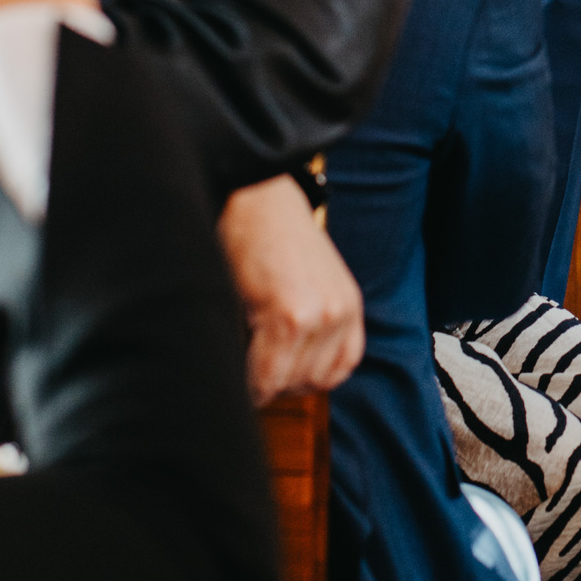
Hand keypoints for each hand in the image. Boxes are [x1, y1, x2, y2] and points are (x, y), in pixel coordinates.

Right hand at [218, 175, 365, 403]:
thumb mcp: (306, 281)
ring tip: (238, 362)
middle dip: (275, 383)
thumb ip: (306, 324)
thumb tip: (279, 376)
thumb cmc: (269, 238)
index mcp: (347, 305)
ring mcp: (319, 316)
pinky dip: (247, 382)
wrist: (254, 197)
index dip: (298, 380)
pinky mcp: (290, 316)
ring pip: (286, 384)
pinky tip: (232, 364)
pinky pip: (265, 375)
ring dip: (259, 382)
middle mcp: (340, 312)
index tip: (271, 378)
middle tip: (247, 370)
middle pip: (309, 382)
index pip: (333, 371)